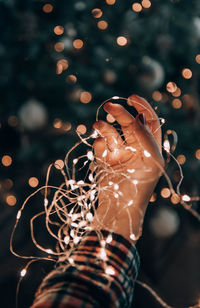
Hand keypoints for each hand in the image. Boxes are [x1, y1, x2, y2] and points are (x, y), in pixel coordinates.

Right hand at [92, 95, 163, 241]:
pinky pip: (100, 145)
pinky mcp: (104, 160)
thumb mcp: (152, 160)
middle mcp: (135, 149)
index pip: (149, 122)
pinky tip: (101, 149)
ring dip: (105, 127)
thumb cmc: (141, 186)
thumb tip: (139, 117)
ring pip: (112, 133)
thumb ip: (146, 137)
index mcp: (150, 148)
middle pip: (128, 124)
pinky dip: (99, 144)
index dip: (142, 108)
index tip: (132, 98)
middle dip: (120, 113)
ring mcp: (118, 154)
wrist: (119, 208)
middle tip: (109, 106)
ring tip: (98, 126)